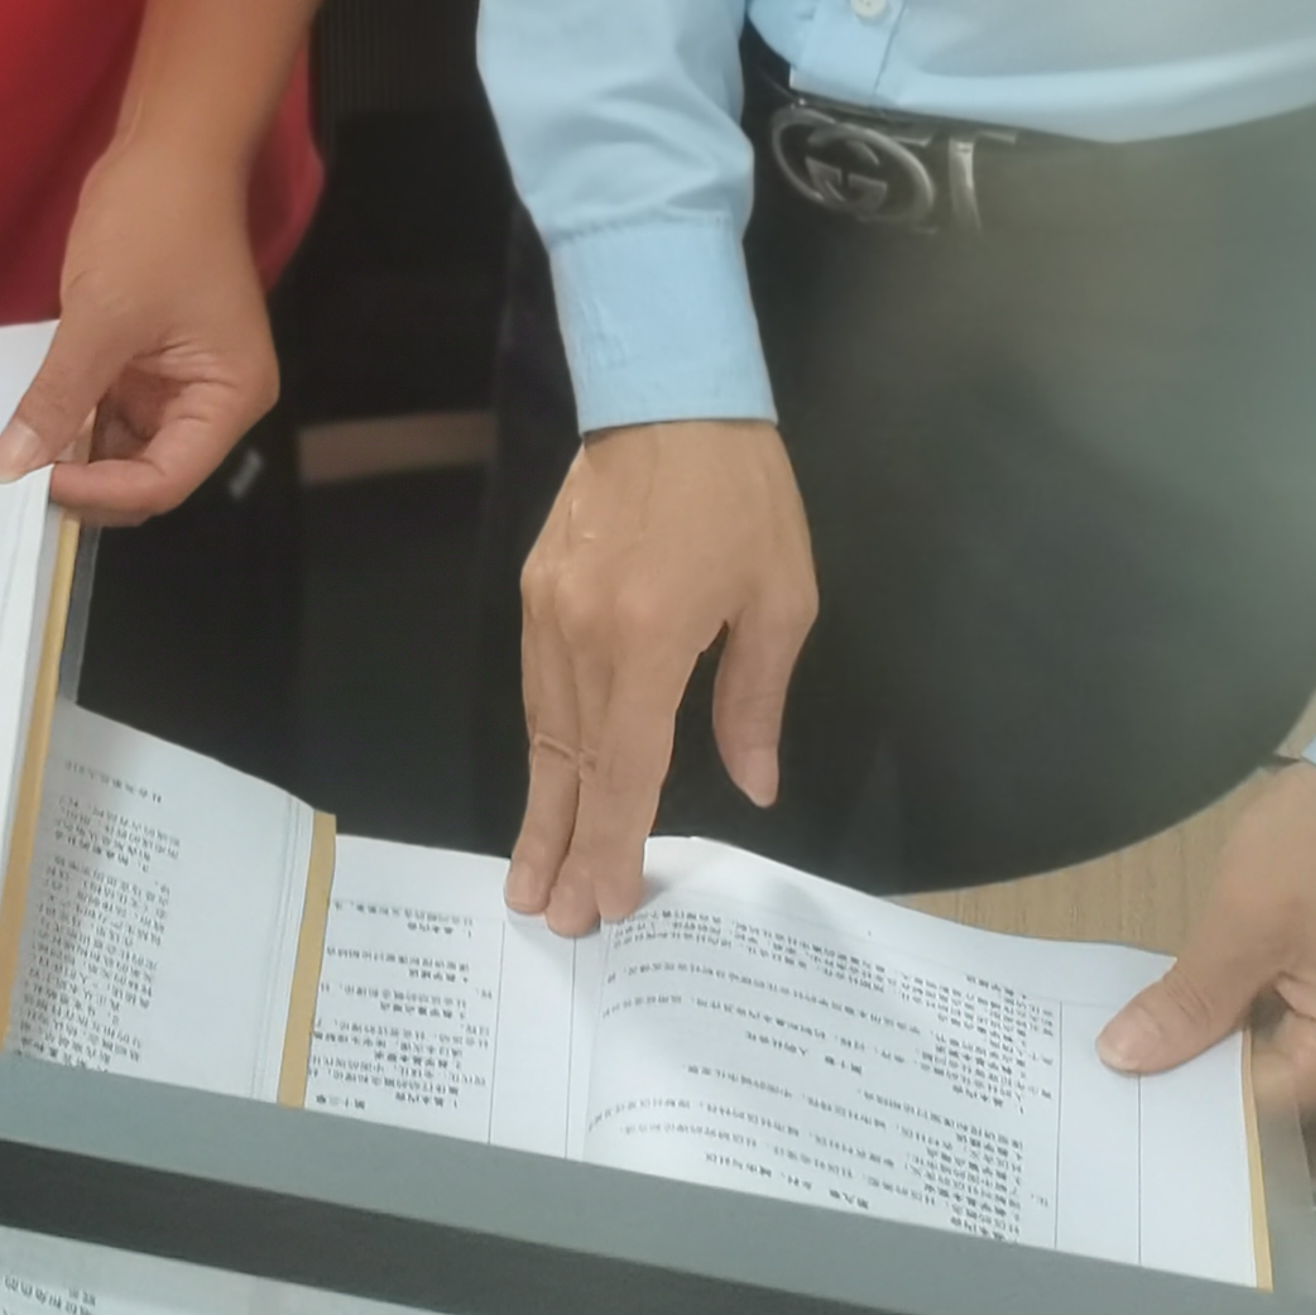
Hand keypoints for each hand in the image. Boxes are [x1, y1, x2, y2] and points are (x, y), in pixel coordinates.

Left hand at [0, 137, 277, 522]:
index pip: (163, 481)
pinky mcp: (142, 360)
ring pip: (117, 447)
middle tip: (11, 481)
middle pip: (143, 474)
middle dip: (83, 481)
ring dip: (68, 453)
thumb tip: (11, 467)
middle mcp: (209, 401)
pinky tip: (20, 422)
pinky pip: (103, 408)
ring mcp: (174, 381)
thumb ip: (58, 398)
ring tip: (8, 458)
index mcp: (227, 398)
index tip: (32, 486)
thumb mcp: (101, 316)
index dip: (100, 493)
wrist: (168, 147)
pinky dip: (67, 417)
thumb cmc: (156, 223)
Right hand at [508, 419, 814, 933]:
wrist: (667, 396)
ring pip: (543, 729)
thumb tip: (751, 784)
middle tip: (551, 917)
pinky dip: (542, 745)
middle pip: (570, 763)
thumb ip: (755, 698)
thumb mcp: (780, 597)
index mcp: (651, 637)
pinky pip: (537, 686)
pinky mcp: (535, 589)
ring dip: (542, 806)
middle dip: (562, 845)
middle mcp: (584, 633)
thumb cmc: (742, 494)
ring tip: (535, 873)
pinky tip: (547, 783)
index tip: (606, 903)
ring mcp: (548, 610)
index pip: (627, 768)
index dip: (616, 842)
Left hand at [1101, 761, 1315, 1110]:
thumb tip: (1124, 1059)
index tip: (1123, 1083)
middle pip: (1280, 1092)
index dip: (1189, 1095)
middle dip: (1207, 1070)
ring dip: (1232, 1042)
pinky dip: (1263, 1018)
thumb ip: (1189, 1004)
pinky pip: (1314, 1032)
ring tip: (1156, 1029)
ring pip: (1292, 1061)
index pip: (1260, 1109)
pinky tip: (1212, 1002)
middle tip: (1124, 1057)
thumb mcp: (1242, 924)